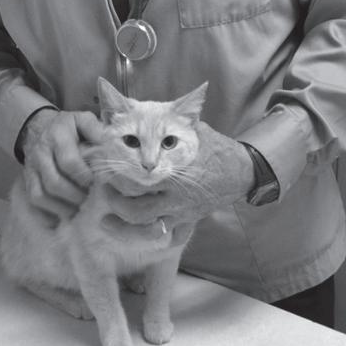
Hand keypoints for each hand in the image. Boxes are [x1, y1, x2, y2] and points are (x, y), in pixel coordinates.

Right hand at [21, 109, 104, 221]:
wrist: (39, 126)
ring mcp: (31, 168)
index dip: (84, 176)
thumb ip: (96, 130)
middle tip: (89, 197)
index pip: (69, 162)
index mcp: (58, 136)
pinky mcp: (27, 179)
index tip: (95, 182)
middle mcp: (41, 153)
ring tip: (78, 207)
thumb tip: (109, 146)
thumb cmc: (68, 127)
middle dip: (74, 195)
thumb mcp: (82, 120)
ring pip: (41, 195)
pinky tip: (61, 216)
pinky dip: (46, 213)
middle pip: (54, 183)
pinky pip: (33, 201)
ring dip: (61, 207)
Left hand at [102, 121, 255, 230]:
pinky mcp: (188, 222)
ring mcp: (182, 213)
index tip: (106, 168)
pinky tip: (135, 234)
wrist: (242, 172)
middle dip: (116, 203)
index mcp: (176, 172)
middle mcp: (177, 197)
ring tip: (106, 221)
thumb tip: (143, 105)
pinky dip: (151, 240)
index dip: (119, 176)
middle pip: (137, 209)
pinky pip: (168, 240)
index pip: (140, 179)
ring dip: (124, 229)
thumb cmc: (216, 148)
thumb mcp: (195, 130)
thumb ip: (173, 122)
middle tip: (103, 191)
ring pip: (148, 231)